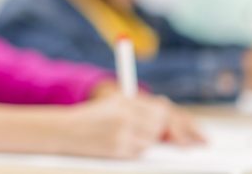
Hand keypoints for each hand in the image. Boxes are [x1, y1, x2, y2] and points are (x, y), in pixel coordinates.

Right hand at [62, 94, 199, 157]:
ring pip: (151, 140)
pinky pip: (139, 151)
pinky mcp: (117, 148)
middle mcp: (125, 114)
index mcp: (126, 100)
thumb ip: (140, 107)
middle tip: (178, 140)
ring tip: (129, 136)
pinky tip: (122, 144)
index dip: (173, 120)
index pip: (160, 110)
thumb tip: (166, 112)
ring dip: (147, 141)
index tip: (186, 129)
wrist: (65, 130)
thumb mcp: (115, 104)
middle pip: (159, 125)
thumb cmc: (93, 117)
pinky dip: (136, 149)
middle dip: (166, 132)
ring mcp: (121, 132)